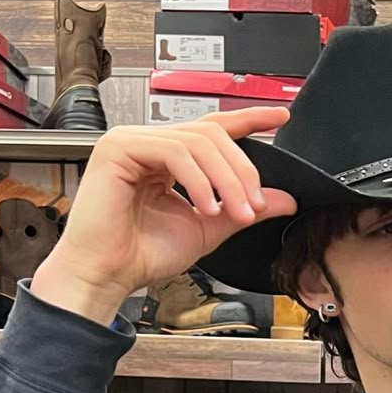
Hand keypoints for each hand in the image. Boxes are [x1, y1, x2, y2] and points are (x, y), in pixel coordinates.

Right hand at [31, 106, 296, 322]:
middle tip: (256, 206)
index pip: (212, 129)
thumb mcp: (208, 228)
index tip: (280, 117)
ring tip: (237, 213)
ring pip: (198, 142)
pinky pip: (174, 152)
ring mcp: (131, 141)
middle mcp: (149, 143)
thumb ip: (242, 209)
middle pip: (212, 135)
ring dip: (226, 180)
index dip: (248, 120)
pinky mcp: (119, 148)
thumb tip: (283, 199)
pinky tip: (206, 208)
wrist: (108, 275)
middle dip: (242, 171)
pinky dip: (198, 181)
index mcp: (167, 158)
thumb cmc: (143, 255)